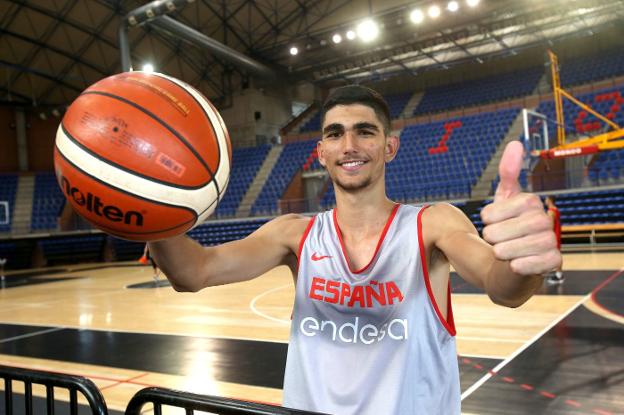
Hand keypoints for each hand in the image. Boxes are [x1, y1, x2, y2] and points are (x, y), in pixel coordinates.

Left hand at [480, 141, 561, 274]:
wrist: (513, 261)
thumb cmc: (507, 228)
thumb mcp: (503, 199)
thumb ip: (508, 172)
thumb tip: (516, 143)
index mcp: (531, 201)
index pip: (493, 212)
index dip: (488, 219)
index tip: (493, 221)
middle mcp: (544, 219)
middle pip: (498, 233)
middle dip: (492, 239)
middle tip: (498, 240)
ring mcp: (551, 241)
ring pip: (509, 251)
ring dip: (501, 253)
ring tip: (506, 251)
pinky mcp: (553, 262)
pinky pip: (525, 266)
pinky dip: (516, 266)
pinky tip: (517, 264)